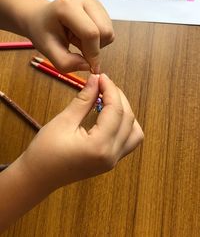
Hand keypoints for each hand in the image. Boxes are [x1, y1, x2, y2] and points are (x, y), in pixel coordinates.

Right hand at [21, 74, 143, 189]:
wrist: (38, 178)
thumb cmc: (44, 151)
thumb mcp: (63, 121)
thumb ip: (83, 100)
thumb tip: (95, 80)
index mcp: (100, 146)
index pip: (116, 111)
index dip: (110, 89)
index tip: (102, 76)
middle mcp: (112, 155)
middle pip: (128, 119)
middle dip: (118, 97)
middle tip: (103, 84)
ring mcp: (114, 161)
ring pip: (134, 132)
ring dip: (126, 112)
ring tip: (109, 100)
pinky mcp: (111, 162)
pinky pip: (128, 141)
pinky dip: (124, 125)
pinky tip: (110, 116)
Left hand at [26, 0, 113, 72]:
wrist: (41, 18)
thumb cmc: (42, 32)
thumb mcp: (48, 50)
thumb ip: (65, 62)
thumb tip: (88, 66)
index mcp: (68, 6)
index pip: (91, 33)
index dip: (93, 54)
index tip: (90, 68)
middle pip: (105, 32)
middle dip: (95, 48)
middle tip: (77, 48)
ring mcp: (94, 2)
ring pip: (109, 33)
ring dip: (97, 44)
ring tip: (78, 40)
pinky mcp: (100, 8)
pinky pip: (108, 31)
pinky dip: (99, 40)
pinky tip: (83, 36)